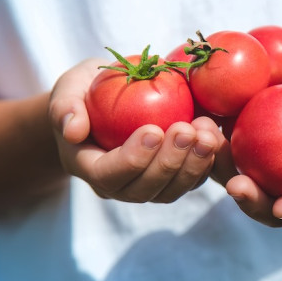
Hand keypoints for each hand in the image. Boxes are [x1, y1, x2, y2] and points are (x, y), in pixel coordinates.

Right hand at [48, 58, 221, 202]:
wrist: (109, 101)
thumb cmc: (86, 92)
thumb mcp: (69, 89)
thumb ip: (65, 107)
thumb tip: (73, 130)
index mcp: (89, 167)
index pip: (109, 175)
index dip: (132, 159)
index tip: (153, 130)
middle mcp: (119, 185)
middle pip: (144, 189)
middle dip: (169, 162)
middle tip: (188, 130)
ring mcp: (147, 186)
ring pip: (172, 190)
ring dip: (194, 165)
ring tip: (208, 134)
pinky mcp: (172, 179)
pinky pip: (191, 180)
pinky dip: (207, 162)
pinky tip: (216, 135)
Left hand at [211, 76, 281, 226]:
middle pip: (264, 205)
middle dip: (251, 202)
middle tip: (238, 186)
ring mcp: (254, 173)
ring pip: (232, 178)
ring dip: (218, 169)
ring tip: (209, 143)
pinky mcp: (230, 154)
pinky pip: (215, 152)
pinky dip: (205, 142)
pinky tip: (195, 119)